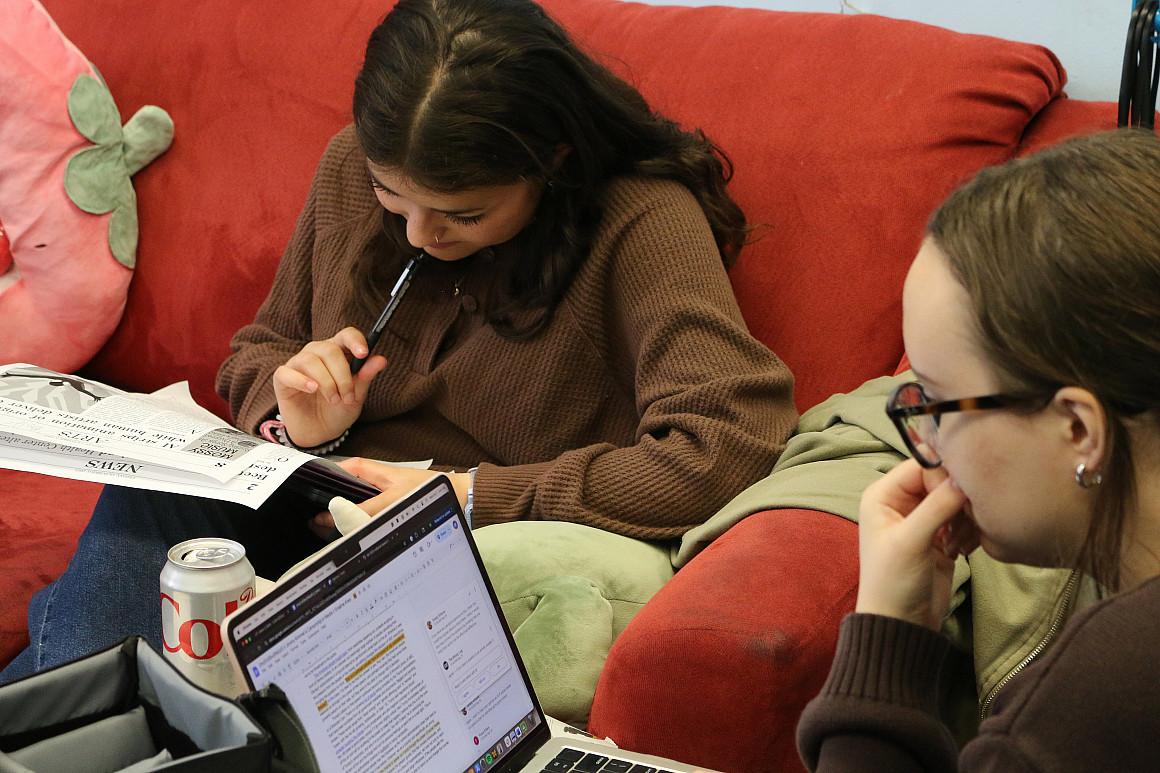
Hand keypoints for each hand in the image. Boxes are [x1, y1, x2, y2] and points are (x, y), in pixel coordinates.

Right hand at [272, 328, 387, 447]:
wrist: (320, 433)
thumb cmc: (338, 410)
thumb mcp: (356, 396)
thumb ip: (365, 377)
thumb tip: (380, 359)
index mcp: (338, 352)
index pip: (346, 335)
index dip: (355, 340)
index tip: (363, 354)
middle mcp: (316, 353)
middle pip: (330, 349)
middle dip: (343, 375)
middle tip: (347, 397)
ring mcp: (297, 364)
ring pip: (311, 360)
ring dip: (327, 382)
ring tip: (334, 400)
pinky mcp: (282, 378)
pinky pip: (288, 372)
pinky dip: (301, 381)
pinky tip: (313, 390)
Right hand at [308, 457, 470, 532]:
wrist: (460, 499)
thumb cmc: (428, 493)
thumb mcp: (393, 501)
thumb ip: (365, 509)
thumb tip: (333, 516)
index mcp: (375, 471)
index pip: (342, 469)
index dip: (323, 477)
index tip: (306, 492)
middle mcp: (377, 482)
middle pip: (345, 489)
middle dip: (328, 502)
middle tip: (308, 518)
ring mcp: (383, 496)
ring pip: (355, 505)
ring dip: (341, 515)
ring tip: (319, 529)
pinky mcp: (390, 510)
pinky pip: (367, 516)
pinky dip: (356, 524)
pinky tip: (346, 534)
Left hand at [854, 459, 977, 630]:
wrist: (902, 622)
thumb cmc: (894, 581)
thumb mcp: (911, 541)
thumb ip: (937, 506)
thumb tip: (965, 478)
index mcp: (883, 494)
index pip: (921, 463)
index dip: (943, 474)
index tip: (961, 493)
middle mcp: (901, 501)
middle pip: (941, 478)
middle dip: (957, 497)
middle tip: (964, 520)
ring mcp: (922, 517)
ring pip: (955, 498)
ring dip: (964, 517)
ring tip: (956, 542)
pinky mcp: (941, 534)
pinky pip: (963, 517)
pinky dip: (968, 529)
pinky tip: (961, 549)